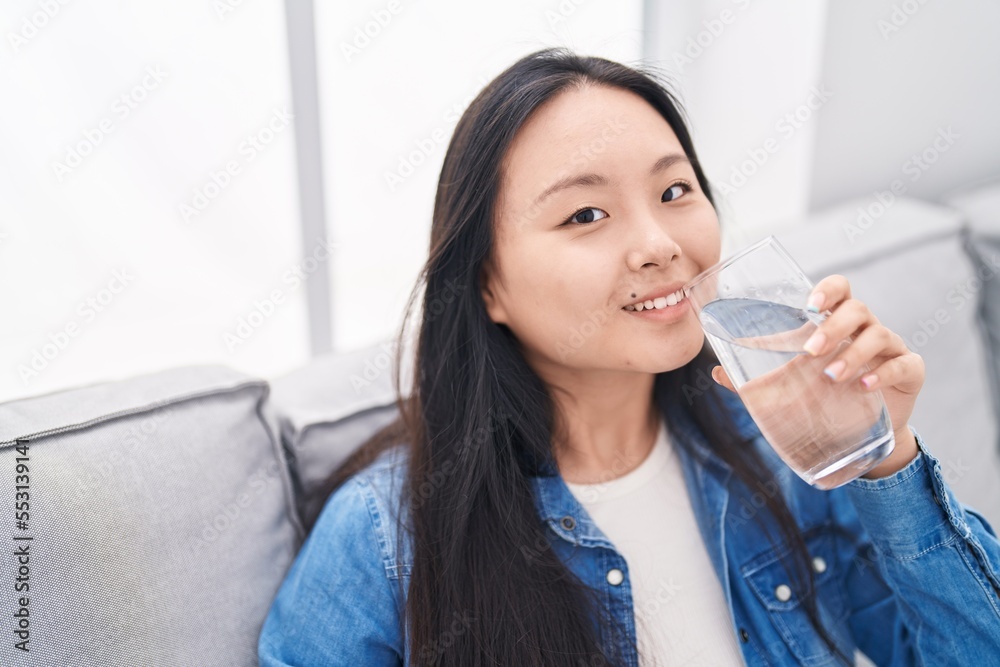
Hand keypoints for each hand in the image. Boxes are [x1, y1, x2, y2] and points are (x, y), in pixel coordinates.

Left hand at [711, 274, 924, 477]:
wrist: (860, 436)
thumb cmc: (823, 398)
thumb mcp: (789, 387)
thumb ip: (754, 379)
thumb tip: (717, 371)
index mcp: (836, 324)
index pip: (839, 290)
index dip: (828, 289)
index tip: (810, 304)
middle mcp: (865, 330)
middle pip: (857, 309)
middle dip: (834, 327)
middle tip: (810, 350)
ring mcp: (890, 349)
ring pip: (879, 334)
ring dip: (853, 353)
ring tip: (832, 375)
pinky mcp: (910, 372)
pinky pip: (903, 364)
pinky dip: (884, 373)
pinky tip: (864, 386)